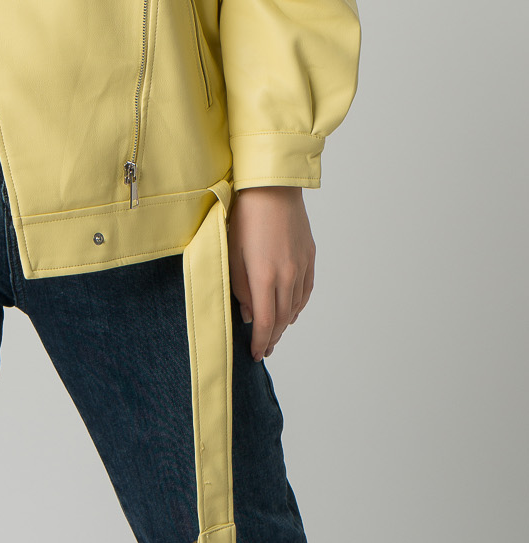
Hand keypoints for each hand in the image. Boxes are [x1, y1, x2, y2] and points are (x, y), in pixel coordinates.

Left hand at [226, 185, 315, 361]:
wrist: (272, 188)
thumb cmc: (246, 216)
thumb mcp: (233, 253)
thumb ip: (240, 287)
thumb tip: (249, 313)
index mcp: (265, 276)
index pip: (265, 322)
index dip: (261, 341)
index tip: (256, 353)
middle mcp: (288, 275)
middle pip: (282, 318)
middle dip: (272, 336)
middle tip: (265, 348)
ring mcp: (301, 266)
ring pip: (295, 306)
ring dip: (285, 324)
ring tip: (275, 333)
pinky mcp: (309, 256)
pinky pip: (306, 290)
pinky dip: (298, 305)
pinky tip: (291, 311)